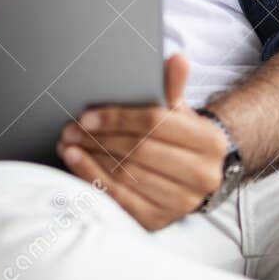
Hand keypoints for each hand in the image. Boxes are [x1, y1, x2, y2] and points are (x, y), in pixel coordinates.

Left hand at [56, 52, 229, 230]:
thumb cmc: (179, 138)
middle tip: (71, 129)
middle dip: (100, 139)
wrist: (192, 176)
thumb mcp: (180, 112)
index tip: (88, 115)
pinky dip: (93, 179)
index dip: (118, 118)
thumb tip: (177, 59)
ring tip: (68, 143)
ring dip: (91, 158)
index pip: (155, 124)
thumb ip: (174, 87)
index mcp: (210, 143)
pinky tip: (76, 163)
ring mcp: (182, 202)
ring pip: (127, 175)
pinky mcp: (160, 220)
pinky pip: (120, 199)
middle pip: (139, 151)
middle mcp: (203, 176)